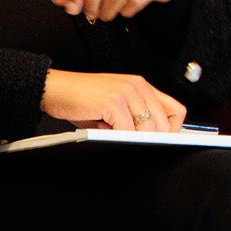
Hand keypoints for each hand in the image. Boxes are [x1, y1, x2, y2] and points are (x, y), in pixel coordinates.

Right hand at [42, 70, 185, 131]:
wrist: (55, 88)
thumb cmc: (81, 98)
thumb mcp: (115, 103)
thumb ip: (134, 115)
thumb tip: (152, 137)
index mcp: (142, 86)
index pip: (176, 109)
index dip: (174, 129)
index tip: (165, 141)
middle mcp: (138, 86)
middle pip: (164, 123)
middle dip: (152, 139)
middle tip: (136, 144)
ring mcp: (127, 93)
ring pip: (147, 128)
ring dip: (133, 139)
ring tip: (114, 134)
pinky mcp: (114, 102)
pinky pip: (127, 130)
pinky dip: (118, 137)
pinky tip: (104, 130)